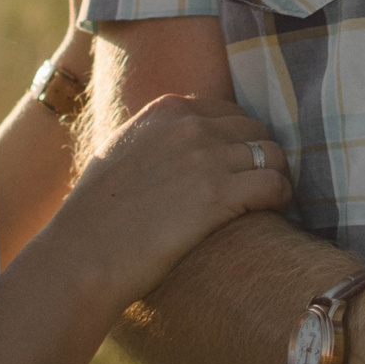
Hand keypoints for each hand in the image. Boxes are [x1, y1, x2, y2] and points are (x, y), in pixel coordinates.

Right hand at [54, 95, 291, 303]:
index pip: (230, 112)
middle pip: (256, 130)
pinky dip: (281, 197)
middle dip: (262, 157)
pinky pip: (275, 184)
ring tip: (271, 202)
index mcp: (167, 109)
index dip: (240, 142)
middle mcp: (190, 125)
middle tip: (260, 187)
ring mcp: (206, 156)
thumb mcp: (121, 153)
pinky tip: (273, 213)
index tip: (241, 167)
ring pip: (273, 154)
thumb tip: (182, 145)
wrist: (83, 253)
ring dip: (277, 177)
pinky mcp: (219, 194)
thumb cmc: (96, 215)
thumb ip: (156, 138)